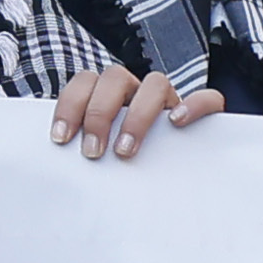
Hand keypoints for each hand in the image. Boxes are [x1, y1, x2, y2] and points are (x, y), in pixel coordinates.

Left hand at [43, 63, 213, 162]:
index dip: (69, 105)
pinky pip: (206, 98)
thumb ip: (81, 151)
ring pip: (155, 82)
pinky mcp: (201, 115)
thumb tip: (55, 168)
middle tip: (93, 152)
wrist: (169, 185)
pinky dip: (194, 105)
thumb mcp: (98, 159)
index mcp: (107, 96)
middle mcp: (136, 92)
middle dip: (99, 114)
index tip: (61, 139)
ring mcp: (169, 101)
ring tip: (125, 151)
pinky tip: (176, 124)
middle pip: (115, 77)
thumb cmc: (122, 170)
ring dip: (137, 115)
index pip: (85, 81)